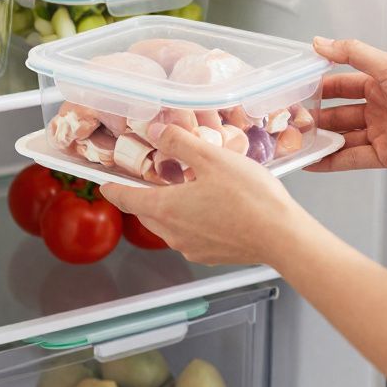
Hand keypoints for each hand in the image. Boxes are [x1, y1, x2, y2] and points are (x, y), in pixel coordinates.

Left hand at [100, 125, 313, 265]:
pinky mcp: (211, 255)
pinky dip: (188, 221)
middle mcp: (173, 233)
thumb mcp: (211, 158)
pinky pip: (189, 235)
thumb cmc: (250, 197)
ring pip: (167, 226)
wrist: (282, 237)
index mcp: (166, 209)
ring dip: (167, 208)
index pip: (126, 199)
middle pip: (145, 213)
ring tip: (181, 188)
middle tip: (146, 178)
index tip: (104, 183)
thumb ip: (179, 142)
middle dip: (142, 196)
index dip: (112, 188)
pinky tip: (207, 207)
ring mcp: (192, 247)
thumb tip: (155, 130)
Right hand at [307, 37, 386, 171]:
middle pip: (338, 113)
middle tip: (290, 122)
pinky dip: (332, 162)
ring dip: (321, 141)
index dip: (317, 89)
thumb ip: (352, 53)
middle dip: (315, 118)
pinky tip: (313, 163)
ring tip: (296, 144)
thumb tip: (320, 42)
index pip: (339, 85)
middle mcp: (378, 108)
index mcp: (379, 83)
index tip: (295, 92)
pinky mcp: (386, 156)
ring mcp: (381, 133)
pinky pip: (352, 159)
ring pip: (343, 137)